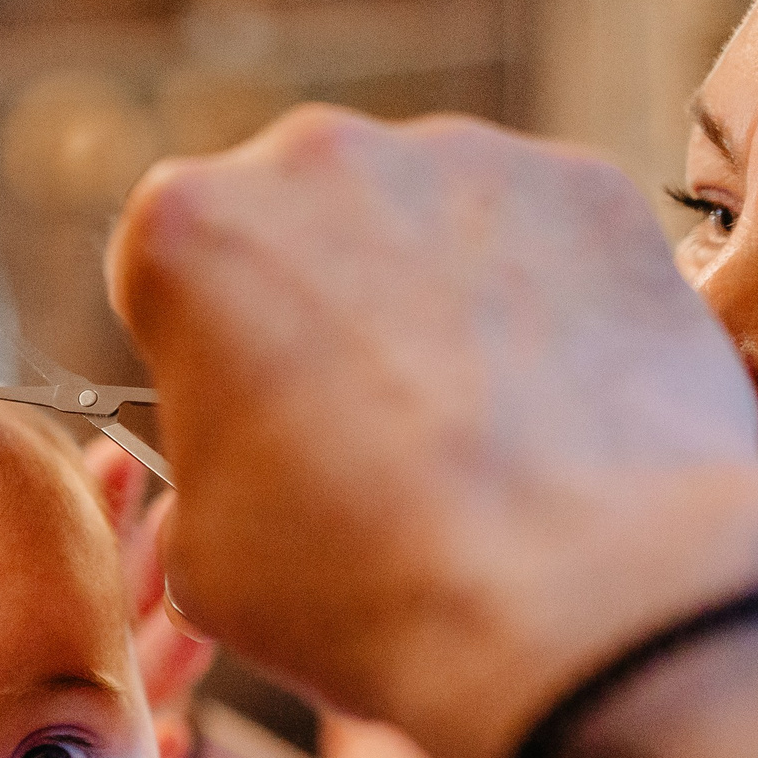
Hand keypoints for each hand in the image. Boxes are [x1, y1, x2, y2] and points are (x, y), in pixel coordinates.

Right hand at [106, 107, 757, 757]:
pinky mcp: (588, 184)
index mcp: (186, 229)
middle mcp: (317, 155)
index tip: (247, 421)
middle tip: (362, 430)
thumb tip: (253, 474)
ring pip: (423, 219)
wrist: (585, 602)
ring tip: (475, 431)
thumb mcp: (205, 564)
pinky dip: (544, 301)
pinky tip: (557, 408)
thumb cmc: (366, 587)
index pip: (169, 271)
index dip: (203, 356)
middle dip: (319, 304)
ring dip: (430, 298)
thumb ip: (203, 476)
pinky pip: (543, 234)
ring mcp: (465, 156)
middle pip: (298, 221)